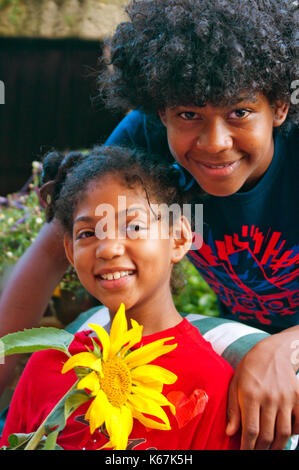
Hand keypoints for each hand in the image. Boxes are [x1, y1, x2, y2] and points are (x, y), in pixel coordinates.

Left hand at [226, 331, 298, 449]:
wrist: (273, 352)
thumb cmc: (249, 368)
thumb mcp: (235, 384)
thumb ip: (233, 409)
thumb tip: (230, 433)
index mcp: (251, 394)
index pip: (250, 430)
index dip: (247, 447)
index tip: (243, 453)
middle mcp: (269, 397)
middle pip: (267, 435)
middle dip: (260, 449)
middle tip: (255, 452)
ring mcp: (286, 397)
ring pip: (283, 432)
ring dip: (276, 446)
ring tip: (269, 450)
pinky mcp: (298, 396)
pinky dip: (294, 433)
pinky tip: (285, 435)